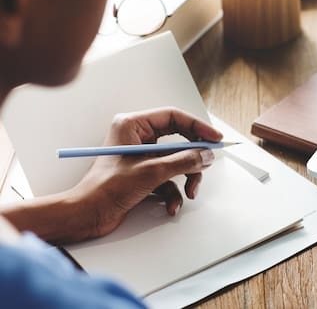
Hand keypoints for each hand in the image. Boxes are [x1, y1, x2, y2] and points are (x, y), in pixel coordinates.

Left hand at [71, 107, 222, 238]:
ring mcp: (141, 156)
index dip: (197, 127)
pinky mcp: (143, 174)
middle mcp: (137, 137)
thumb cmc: (105, 189)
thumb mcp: (151, 172)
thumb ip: (183, 161)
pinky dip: (173, 192)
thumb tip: (206, 155)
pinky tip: (171, 205)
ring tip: (189, 192)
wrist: (86, 216)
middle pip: (178, 140)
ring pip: (176, 161)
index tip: (214, 138)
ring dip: (186, 178)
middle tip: (207, 163)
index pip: (173, 117)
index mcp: (132, 125)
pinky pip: (168, 177)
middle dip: (192, 157)